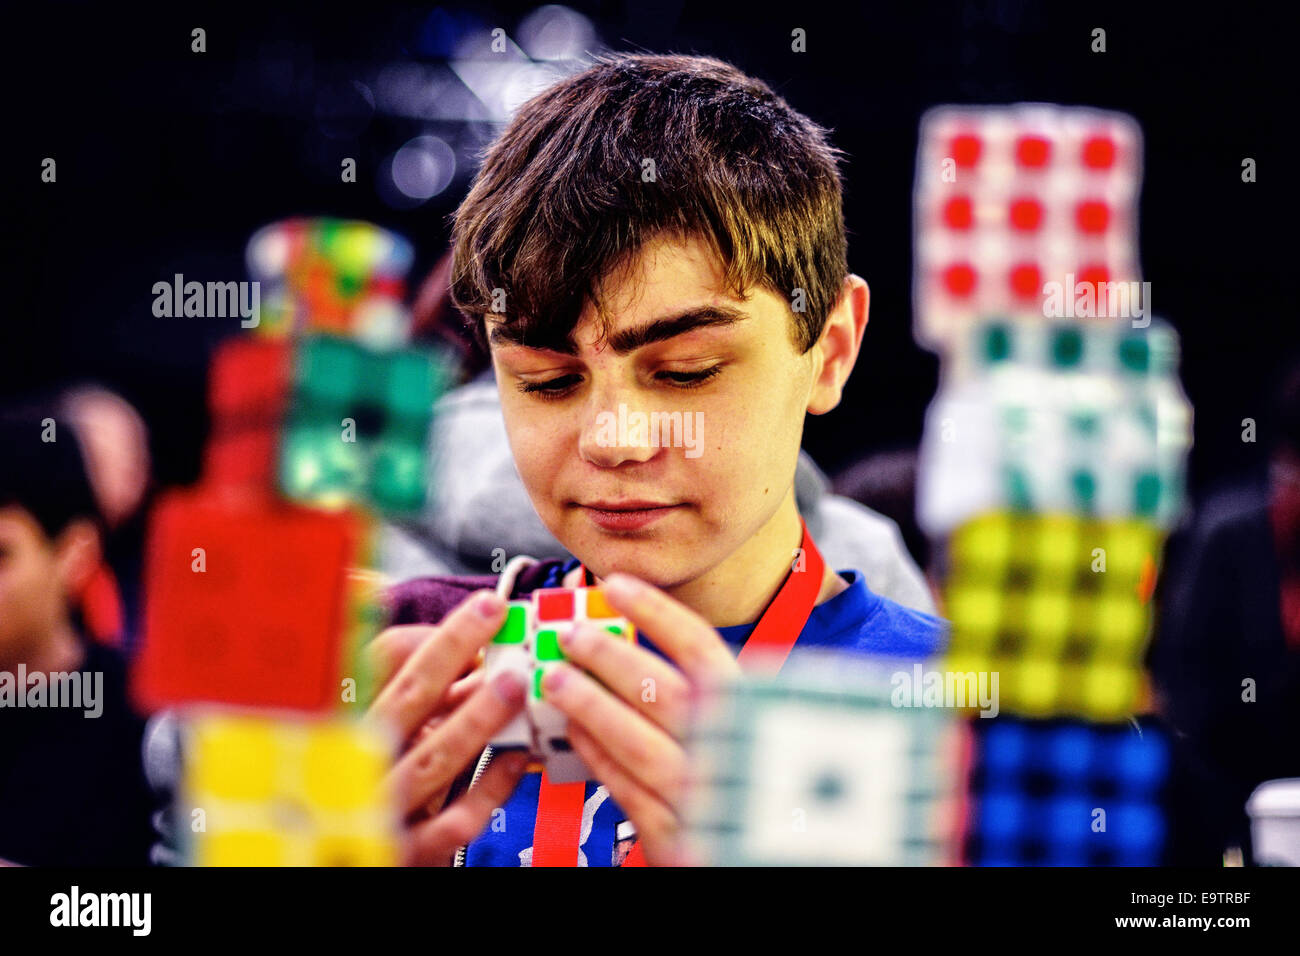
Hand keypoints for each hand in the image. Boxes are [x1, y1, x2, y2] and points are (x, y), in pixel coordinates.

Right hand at [365, 590, 529, 864]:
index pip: (379, 665)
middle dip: (455, 653)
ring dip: (478, 719)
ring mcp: (384, 804)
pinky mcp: (408, 848)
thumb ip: (395, 677)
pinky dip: (488, 787)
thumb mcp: (365, 724)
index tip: (484, 608)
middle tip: (499, 618)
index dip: (435, 635)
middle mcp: (357, 759)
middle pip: (408, 698)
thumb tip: (428, 625)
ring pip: (434, 757)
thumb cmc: (362, 780)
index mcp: (344, 722)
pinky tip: (517, 759)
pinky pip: (453, 818)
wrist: (335, 857)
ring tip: (515, 685)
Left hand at [539, 573, 741, 865]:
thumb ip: (716, 689)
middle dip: (607, 656)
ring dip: (589, 705)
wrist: (771, 854)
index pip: (700, 647)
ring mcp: (703, 796)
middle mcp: (730, 748)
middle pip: (662, 690)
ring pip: (636, 742)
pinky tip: (573, 732)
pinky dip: (596, 757)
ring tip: (553, 678)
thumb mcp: (755, 721)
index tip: (616, 585)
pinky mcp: (677, 837)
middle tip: (569, 634)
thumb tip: (646, 635)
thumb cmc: (756, 777)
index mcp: (753, 709)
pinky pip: (626, 790)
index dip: (654, 611)